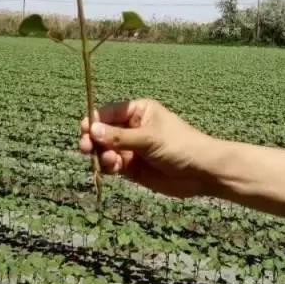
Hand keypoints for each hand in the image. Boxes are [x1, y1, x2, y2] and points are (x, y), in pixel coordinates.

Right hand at [78, 98, 221, 197]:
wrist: (201, 172)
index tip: (84, 130)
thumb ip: (119, 136)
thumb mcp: (148, 138)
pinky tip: (112, 168)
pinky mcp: (131, 167)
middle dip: (92, 138)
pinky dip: (108, 166)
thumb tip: (91, 129)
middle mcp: (131, 127)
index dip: (94, 120)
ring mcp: (130, 147)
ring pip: (104, 149)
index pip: (108, 112)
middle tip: (85, 147)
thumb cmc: (179, 145)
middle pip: (102, 131)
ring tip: (108, 161)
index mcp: (138, 111)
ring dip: (100, 154)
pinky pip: (112, 164)